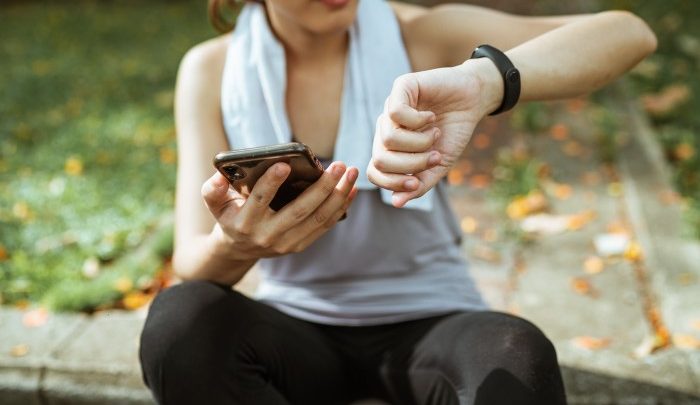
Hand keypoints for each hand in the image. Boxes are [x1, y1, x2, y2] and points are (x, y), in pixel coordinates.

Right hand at [201, 162, 357, 258]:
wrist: (238, 248)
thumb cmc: (230, 214)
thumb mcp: (215, 202)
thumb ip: (212, 189)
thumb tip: (220, 175)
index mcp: (244, 223)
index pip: (259, 201)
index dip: (271, 183)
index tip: (284, 164)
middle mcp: (267, 236)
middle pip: (299, 211)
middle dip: (321, 187)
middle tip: (339, 165)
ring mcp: (286, 244)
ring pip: (317, 219)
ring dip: (338, 196)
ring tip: (350, 173)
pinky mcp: (300, 245)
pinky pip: (324, 226)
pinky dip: (340, 208)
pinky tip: (351, 190)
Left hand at [367, 59, 501, 206]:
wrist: (474, 101)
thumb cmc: (453, 132)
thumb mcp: (439, 165)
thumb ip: (420, 184)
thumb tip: (396, 202)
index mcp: (391, 148)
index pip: (375, 172)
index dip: (393, 182)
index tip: (417, 181)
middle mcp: (386, 128)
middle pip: (380, 159)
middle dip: (411, 164)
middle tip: (434, 155)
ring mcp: (390, 107)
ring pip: (388, 138)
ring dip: (419, 143)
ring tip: (435, 134)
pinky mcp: (401, 87)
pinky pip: (396, 113)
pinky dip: (418, 121)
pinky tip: (431, 117)